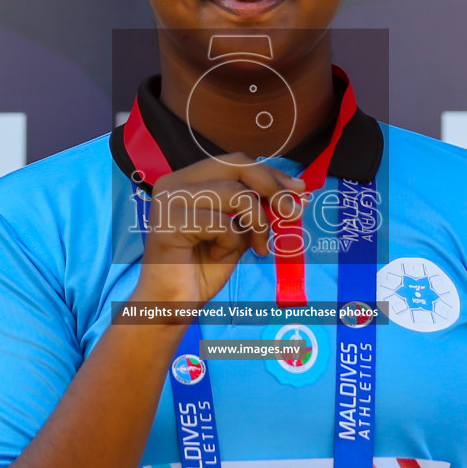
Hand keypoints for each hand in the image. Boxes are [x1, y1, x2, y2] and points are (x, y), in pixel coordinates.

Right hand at [132, 152, 305, 307]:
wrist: (171, 306)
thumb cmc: (201, 270)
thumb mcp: (238, 232)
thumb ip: (256, 210)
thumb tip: (296, 192)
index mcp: (187, 180)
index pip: (235, 162)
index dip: (270, 173)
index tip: (298, 190)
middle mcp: (173, 183)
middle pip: (236, 167)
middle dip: (272, 188)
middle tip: (292, 214)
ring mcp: (168, 201)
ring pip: (235, 193)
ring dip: (257, 223)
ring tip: (256, 247)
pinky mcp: (169, 223)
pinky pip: (222, 223)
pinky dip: (232, 241)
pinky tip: (220, 254)